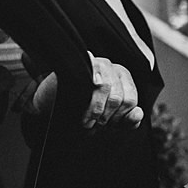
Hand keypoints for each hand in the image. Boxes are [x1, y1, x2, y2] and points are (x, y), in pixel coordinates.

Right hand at [25, 57, 142, 128]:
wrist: (48, 103)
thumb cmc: (81, 108)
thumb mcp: (108, 118)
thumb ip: (127, 119)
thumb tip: (139, 114)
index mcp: (122, 77)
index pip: (131, 100)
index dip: (120, 118)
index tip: (108, 125)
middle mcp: (110, 67)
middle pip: (119, 98)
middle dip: (107, 118)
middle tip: (95, 125)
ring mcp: (94, 62)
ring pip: (106, 89)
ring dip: (96, 112)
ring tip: (87, 122)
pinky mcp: (78, 64)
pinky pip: (90, 83)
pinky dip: (87, 104)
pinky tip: (82, 115)